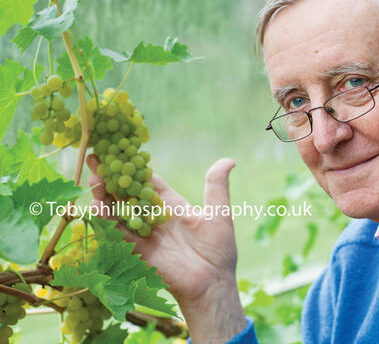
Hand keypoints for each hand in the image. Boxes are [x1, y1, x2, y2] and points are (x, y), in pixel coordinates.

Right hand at [86, 154, 246, 341]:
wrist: (212, 283)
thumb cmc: (220, 249)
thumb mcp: (219, 212)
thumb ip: (217, 185)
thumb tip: (229, 160)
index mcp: (172, 207)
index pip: (148, 182)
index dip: (134, 167)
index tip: (119, 150)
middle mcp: (154, 219)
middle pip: (128, 194)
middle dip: (112, 177)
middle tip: (96, 159)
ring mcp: (144, 234)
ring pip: (119, 211)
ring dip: (105, 195)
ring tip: (94, 177)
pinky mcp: (138, 251)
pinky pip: (119, 232)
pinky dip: (107, 219)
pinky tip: (97, 204)